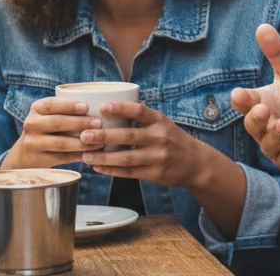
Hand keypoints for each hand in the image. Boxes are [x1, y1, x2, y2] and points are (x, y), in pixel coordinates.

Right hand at [3, 97, 97, 169]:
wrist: (26, 152)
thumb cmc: (49, 126)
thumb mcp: (51, 113)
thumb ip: (68, 109)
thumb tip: (101, 106)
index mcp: (36, 108)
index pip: (52, 104)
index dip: (69, 105)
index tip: (86, 106)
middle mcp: (31, 125)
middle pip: (57, 123)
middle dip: (80, 123)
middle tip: (99, 123)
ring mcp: (32, 144)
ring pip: (60, 143)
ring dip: (82, 142)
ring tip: (99, 141)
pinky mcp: (37, 160)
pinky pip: (61, 158)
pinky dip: (78, 155)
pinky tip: (90, 153)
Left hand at [78, 101, 200, 187]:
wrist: (195, 162)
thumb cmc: (172, 139)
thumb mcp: (163, 124)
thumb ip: (143, 120)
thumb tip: (111, 112)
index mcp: (160, 121)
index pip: (140, 111)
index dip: (121, 108)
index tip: (103, 106)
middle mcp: (160, 137)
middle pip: (128, 136)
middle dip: (104, 136)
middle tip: (84, 134)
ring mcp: (157, 156)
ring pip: (126, 158)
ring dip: (104, 157)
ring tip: (86, 156)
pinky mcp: (154, 173)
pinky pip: (129, 173)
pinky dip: (111, 171)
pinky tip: (98, 168)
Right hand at [231, 24, 279, 176]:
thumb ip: (277, 54)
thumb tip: (262, 25)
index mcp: (260, 105)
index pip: (244, 103)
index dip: (241, 100)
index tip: (239, 94)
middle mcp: (264, 127)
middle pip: (252, 125)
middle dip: (255, 118)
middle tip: (261, 108)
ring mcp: (276, 146)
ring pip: (268, 144)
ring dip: (275, 134)